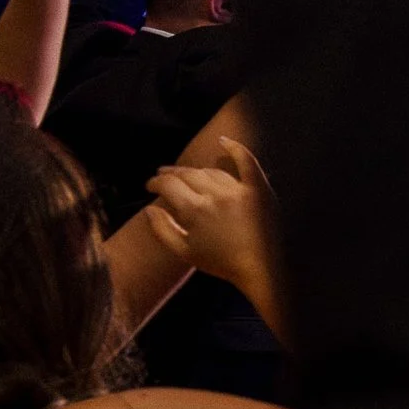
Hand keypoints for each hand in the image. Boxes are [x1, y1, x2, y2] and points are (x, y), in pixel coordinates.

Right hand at [144, 137, 276, 293]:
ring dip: (196, 171)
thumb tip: (148, 208)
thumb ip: (162, 229)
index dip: (156, 182)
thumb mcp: (184, 252)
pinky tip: (223, 141)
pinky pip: (247, 161)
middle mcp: (216, 194)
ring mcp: (239, 189)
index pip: (169, 185)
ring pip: (212, 171)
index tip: (150, 185)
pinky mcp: (259, 188)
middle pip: (189, 174)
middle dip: (171, 174)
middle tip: (163, 175)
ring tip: (186, 173)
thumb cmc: (220, 262)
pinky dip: (235, 149)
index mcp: (195, 210)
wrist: (260, 267)